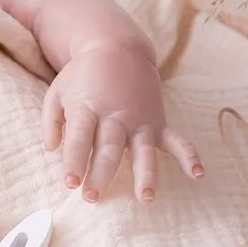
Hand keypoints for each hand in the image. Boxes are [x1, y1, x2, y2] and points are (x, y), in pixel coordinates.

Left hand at [42, 46, 202, 202]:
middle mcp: (115, 116)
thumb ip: (50, 122)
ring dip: (146, 174)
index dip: (74, 161)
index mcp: (87, 108)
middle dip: (101, 174)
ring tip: (146, 197)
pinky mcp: (157, 121)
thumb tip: (50, 150)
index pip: (79, 138)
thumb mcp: (57, 93)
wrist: (117, 48)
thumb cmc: (81, 76)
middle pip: (109, 149)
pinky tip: (197, 174)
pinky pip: (176, 139)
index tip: (70, 183)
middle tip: (92, 198)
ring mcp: (139, 119)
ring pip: (143, 150)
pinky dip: (189, 155)